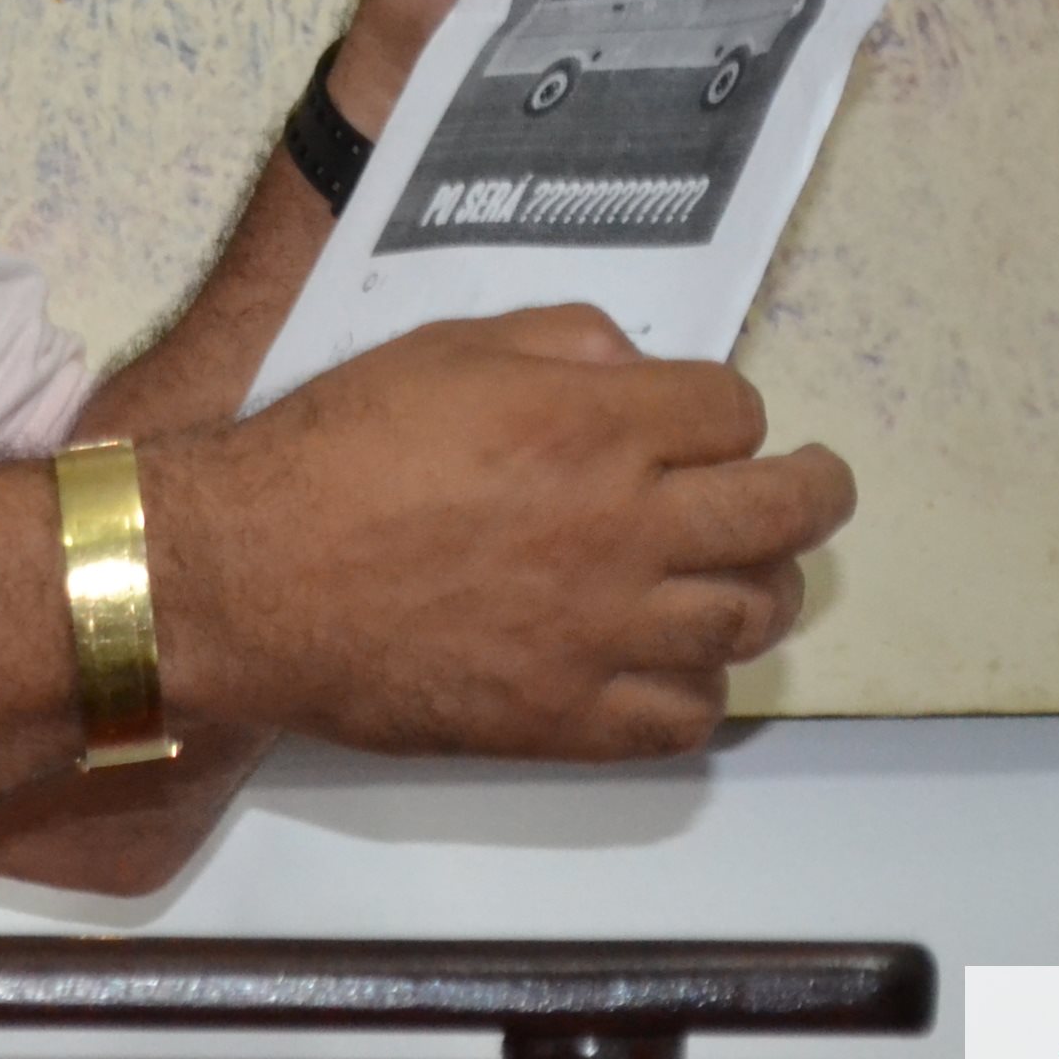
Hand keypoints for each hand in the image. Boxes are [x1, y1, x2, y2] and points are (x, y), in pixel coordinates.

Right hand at [143, 306, 853, 760]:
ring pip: (749, 618)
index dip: (728, 412)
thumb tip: (629, 369)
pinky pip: (685, 716)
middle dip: (813, 491)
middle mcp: (623, 527)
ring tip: (738, 579)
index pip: (737, 411)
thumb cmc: (329, 454)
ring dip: (759, 590)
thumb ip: (555, 343)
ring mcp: (602, 631)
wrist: (245, 578)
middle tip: (810, 489)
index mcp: (592, 426)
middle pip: (784, 513)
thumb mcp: (439, 351)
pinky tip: (672, 665)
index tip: (709, 423)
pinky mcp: (566, 716)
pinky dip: (698, 689)